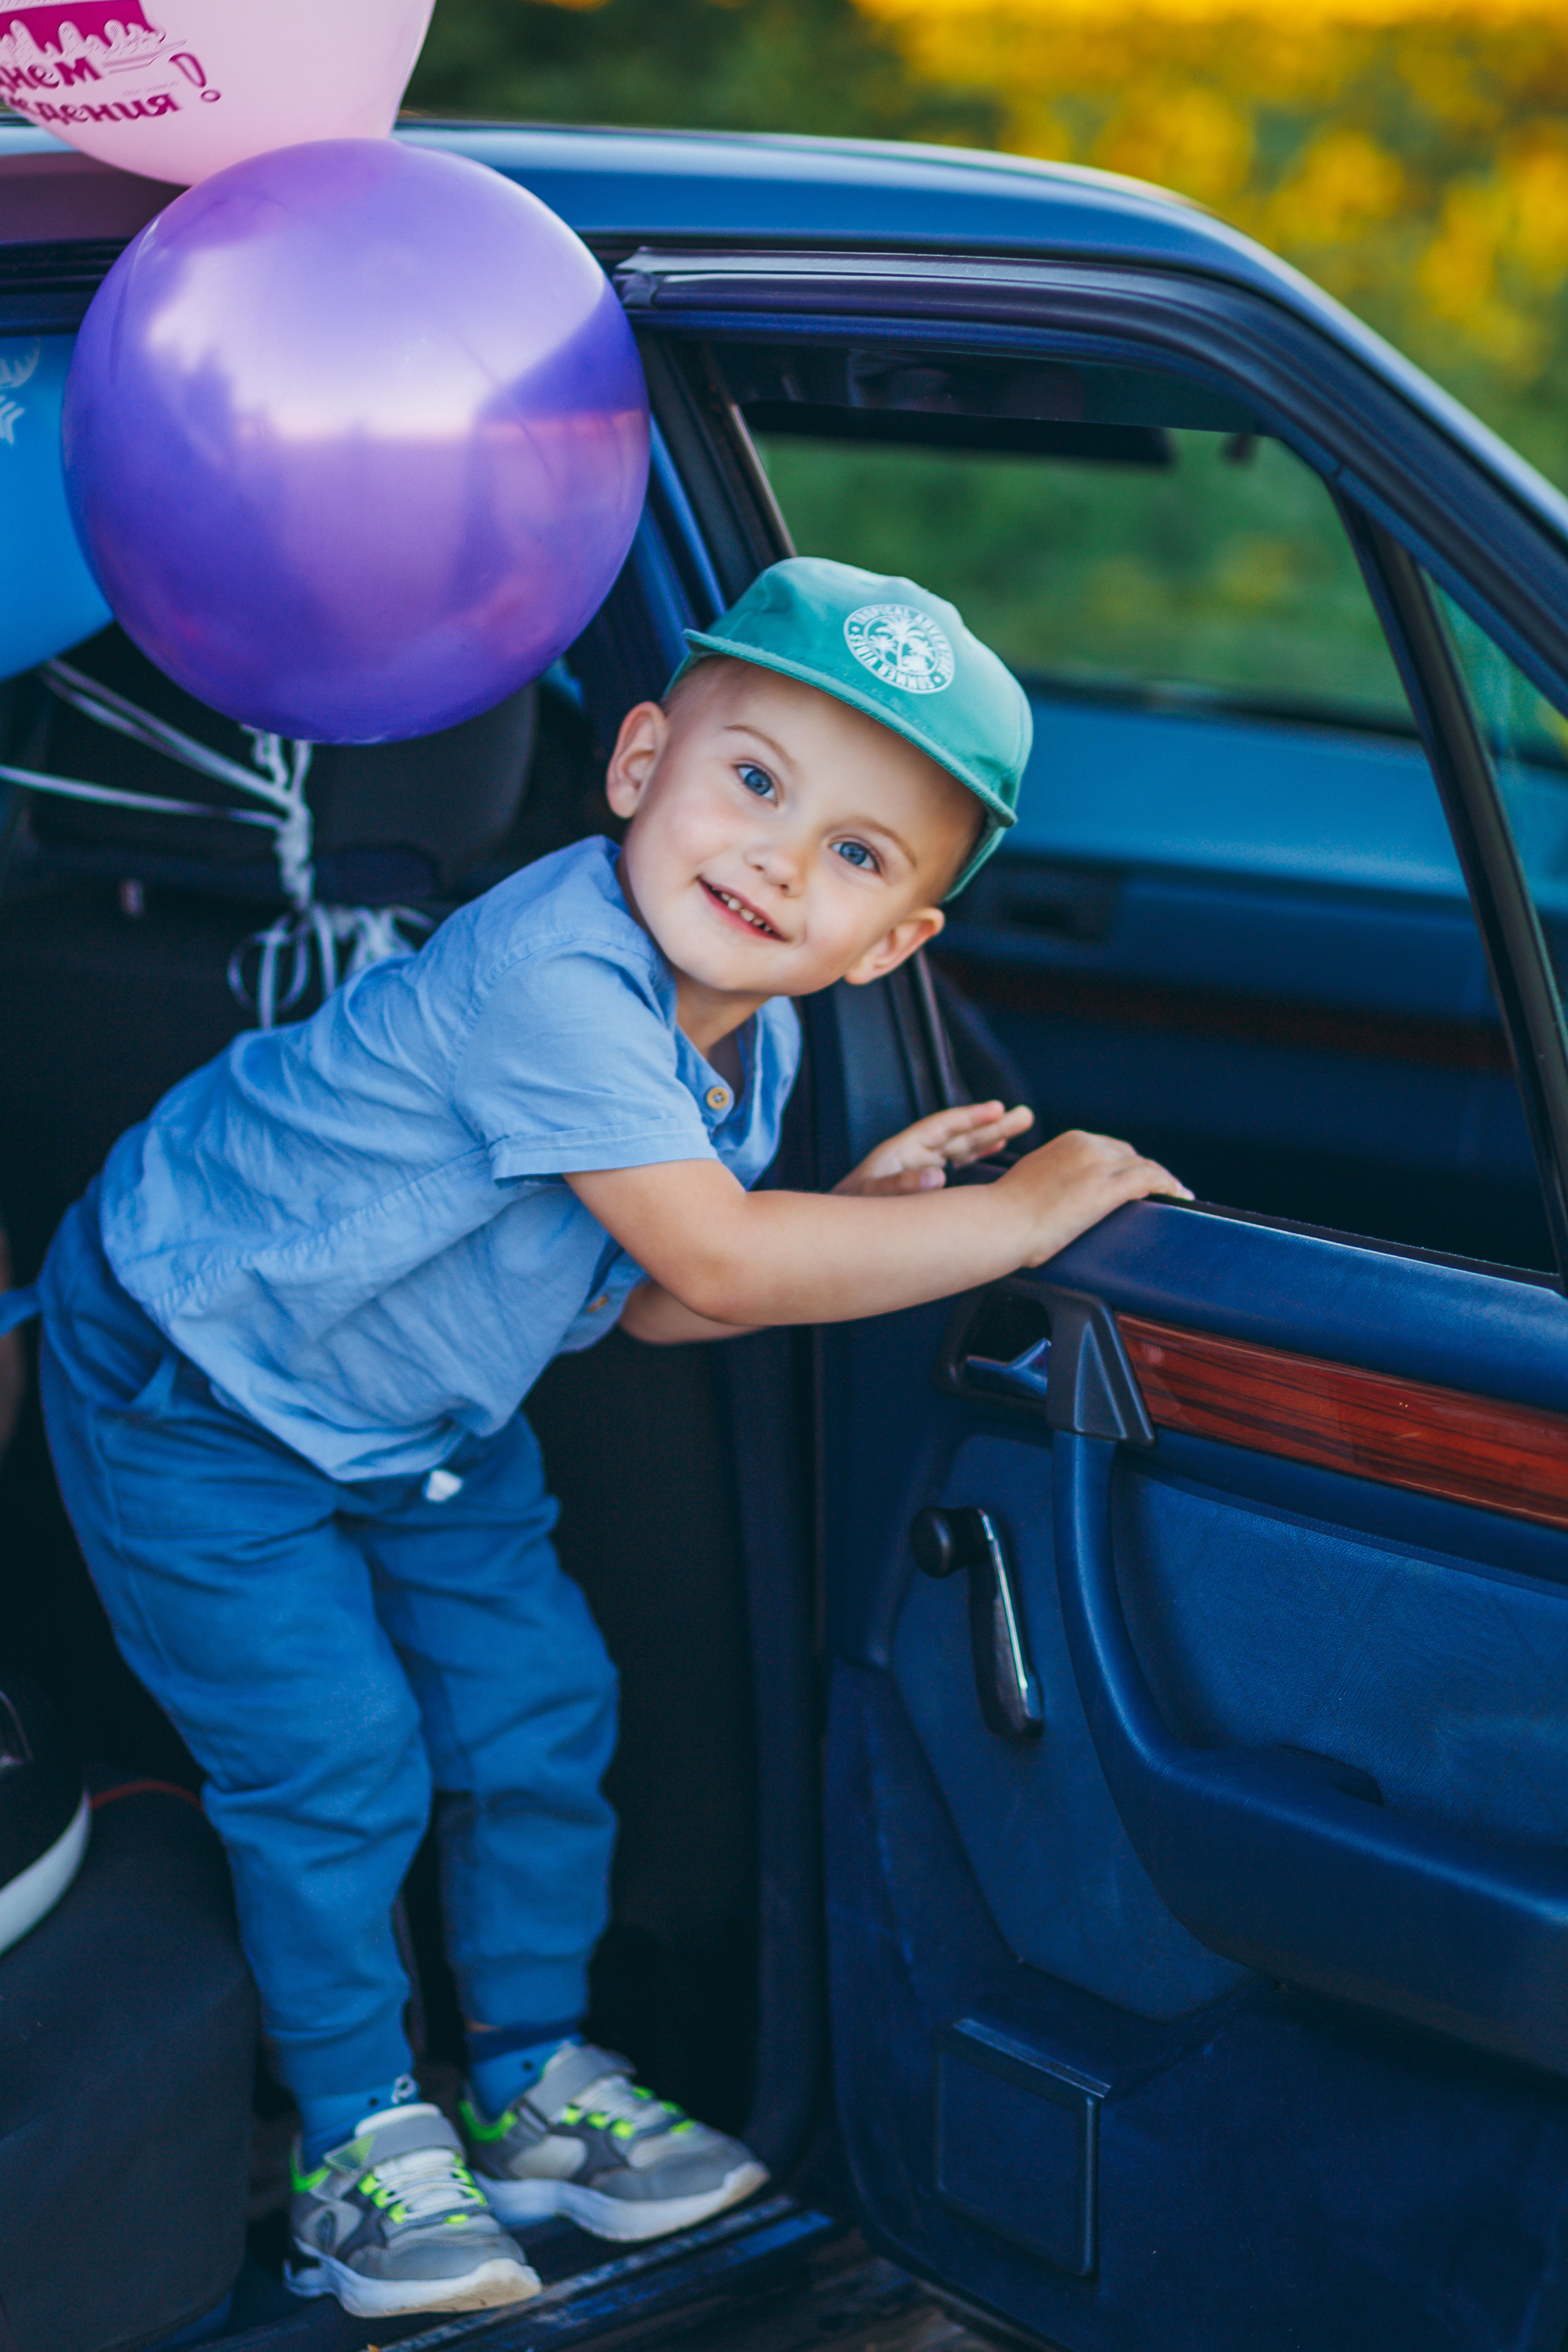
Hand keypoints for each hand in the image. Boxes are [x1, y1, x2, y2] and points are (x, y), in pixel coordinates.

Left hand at [835, 1100, 1035, 1196]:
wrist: (834, 1230)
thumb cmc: (848, 1210)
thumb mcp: (871, 1196)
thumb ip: (901, 1185)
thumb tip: (937, 1177)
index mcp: (902, 1151)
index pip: (943, 1128)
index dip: (970, 1118)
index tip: (997, 1110)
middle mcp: (913, 1154)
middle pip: (958, 1134)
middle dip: (990, 1124)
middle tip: (1025, 1115)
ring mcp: (919, 1167)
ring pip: (961, 1147)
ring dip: (989, 1137)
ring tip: (1018, 1125)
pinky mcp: (921, 1182)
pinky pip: (955, 1162)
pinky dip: (976, 1154)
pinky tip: (995, 1149)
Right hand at [999, 1127, 1191, 1263]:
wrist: (999, 1223)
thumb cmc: (1007, 1211)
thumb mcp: (1034, 1178)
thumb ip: (1056, 1175)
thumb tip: (1064, 1192)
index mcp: (1069, 1141)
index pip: (1111, 1149)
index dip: (1128, 1165)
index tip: (1138, 1181)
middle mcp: (1087, 1146)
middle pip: (1131, 1156)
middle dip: (1146, 1173)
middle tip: (1160, 1192)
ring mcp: (1098, 1165)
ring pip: (1145, 1167)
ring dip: (1164, 1181)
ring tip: (1178, 1196)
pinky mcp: (1106, 1189)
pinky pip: (1151, 1180)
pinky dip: (1170, 1186)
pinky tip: (1181, 1197)